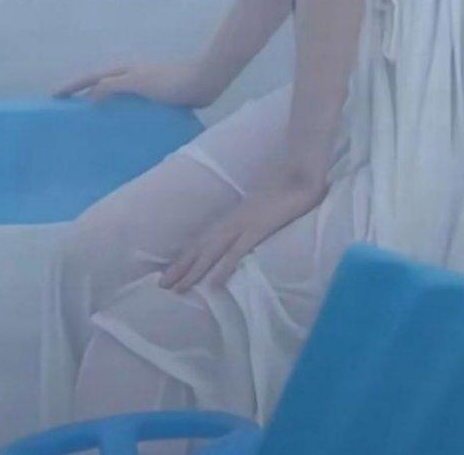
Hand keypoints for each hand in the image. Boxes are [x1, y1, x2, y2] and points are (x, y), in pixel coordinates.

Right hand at [52, 59, 219, 108]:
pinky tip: (116, 126)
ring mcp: (141, 86)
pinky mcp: (152, 97)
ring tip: (84, 122)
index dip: (70, 87)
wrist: (203, 82)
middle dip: (79, 94)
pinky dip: (114, 111)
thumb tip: (90, 96)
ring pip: (111, 95)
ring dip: (96, 104)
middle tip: (62, 112)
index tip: (51, 98)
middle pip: (97, 84)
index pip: (89, 78)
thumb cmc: (170, 82)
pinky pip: (125, 104)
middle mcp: (129, 75)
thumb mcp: (138, 82)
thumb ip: (113, 86)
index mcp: (122, 70)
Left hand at [159, 169, 328, 292]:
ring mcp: (244, 223)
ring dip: (194, 269)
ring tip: (178, 287)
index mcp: (234, 215)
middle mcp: (233, 219)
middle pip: (201, 246)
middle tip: (162, 285)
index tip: (172, 271)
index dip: (187, 255)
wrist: (301, 175)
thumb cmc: (285, 191)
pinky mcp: (259, 227)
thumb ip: (251, 221)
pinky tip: (214, 283)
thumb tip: (243, 236)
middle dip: (181, 266)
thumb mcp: (262, 209)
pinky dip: (224, 266)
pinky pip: (238, 250)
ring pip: (212, 250)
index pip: (204, 238)